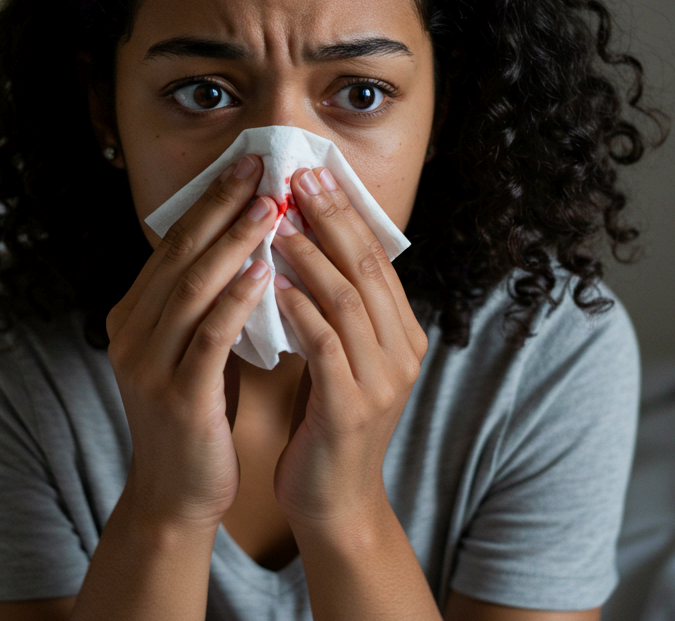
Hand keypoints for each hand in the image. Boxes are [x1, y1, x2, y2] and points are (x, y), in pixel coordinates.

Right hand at [105, 154, 277, 529]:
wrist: (178, 493)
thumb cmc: (197, 418)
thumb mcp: (193, 351)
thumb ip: (205, 304)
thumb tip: (247, 245)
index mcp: (132, 315)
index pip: (173, 244)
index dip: (210, 201)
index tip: (248, 164)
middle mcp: (131, 332)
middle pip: (179, 254)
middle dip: (222, 206)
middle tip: (261, 166)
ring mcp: (148, 364)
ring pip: (192, 286)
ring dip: (234, 242)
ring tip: (271, 206)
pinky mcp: (176, 395)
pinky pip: (209, 335)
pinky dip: (237, 299)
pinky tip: (265, 272)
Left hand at [270, 166, 429, 528]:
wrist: (332, 501)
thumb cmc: (324, 423)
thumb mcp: (337, 357)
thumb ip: (332, 309)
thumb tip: (300, 243)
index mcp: (402, 334)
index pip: (377, 258)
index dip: (346, 212)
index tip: (312, 173)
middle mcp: (402, 351)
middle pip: (369, 267)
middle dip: (332, 218)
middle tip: (297, 177)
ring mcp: (382, 380)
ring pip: (348, 299)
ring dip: (310, 256)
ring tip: (276, 221)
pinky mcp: (352, 407)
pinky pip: (325, 344)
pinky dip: (299, 309)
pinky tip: (272, 284)